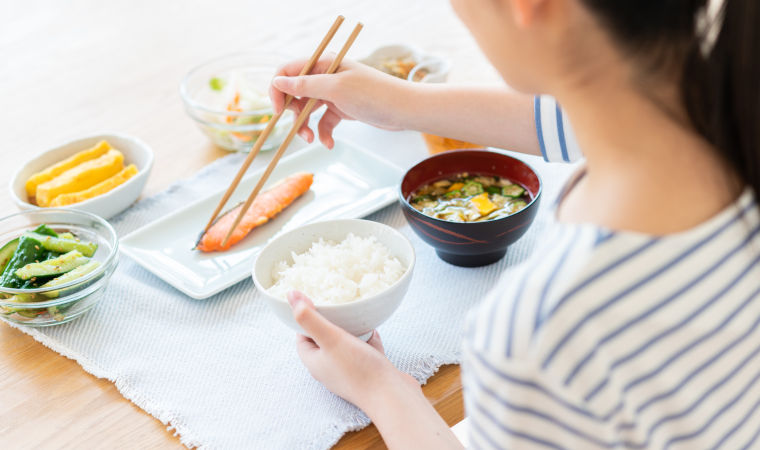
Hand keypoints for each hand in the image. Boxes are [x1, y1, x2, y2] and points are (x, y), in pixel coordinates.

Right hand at [269, 57, 410, 148]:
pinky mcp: (342, 109)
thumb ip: (306, 85)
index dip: (279, 90)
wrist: (403, 110)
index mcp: (323, 64)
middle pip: (296, 94)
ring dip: (306, 127)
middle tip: (300, 131)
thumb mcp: (336, 89)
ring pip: (308, 110)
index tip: (278, 111)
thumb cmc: (373, 94)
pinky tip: (329, 144)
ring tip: (312, 140)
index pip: (288, 72)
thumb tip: (278, 82)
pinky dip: (323, 133)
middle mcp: (326, 77)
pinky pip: (324, 122)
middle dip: (294, 114)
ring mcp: (334, 94)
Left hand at [287, 291, 417, 408]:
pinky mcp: (369, 373)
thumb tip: (290, 295)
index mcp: (315, 363)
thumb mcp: (330, 337)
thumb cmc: (358, 369)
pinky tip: (373, 328)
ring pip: (344, 346)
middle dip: (327, 323)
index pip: (302, 338)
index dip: (304, 320)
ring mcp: (350, 372)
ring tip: (353, 313)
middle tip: (333, 305)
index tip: (311, 302)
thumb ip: (309, 317)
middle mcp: (330, 369)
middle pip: (322, 341)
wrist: (391, 396)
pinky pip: (364, 352)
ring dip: (348, 330)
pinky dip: (367, 340)